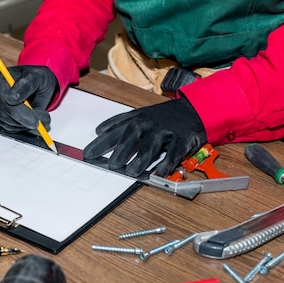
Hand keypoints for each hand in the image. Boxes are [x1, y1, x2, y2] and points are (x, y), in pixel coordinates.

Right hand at [0, 65, 57, 132]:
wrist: (40, 84)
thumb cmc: (38, 78)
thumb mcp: (37, 76)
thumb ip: (26, 85)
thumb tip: (11, 98)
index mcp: (0, 79)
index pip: (4, 99)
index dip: (19, 112)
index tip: (35, 120)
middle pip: (4, 114)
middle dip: (24, 121)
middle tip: (42, 123)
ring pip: (7, 123)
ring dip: (26, 125)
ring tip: (41, 117)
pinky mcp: (1, 116)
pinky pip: (9, 128)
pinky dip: (23, 128)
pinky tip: (33, 120)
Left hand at [83, 97, 206, 176]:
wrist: (194, 109)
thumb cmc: (164, 116)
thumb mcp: (141, 113)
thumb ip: (121, 122)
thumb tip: (100, 130)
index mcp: (137, 118)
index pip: (115, 130)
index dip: (101, 142)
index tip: (88, 153)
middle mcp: (149, 123)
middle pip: (132, 137)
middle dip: (121, 151)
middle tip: (112, 165)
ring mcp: (165, 131)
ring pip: (151, 146)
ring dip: (141, 160)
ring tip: (132, 172)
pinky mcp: (181, 139)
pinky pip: (173, 153)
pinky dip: (166, 164)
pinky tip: (159, 173)